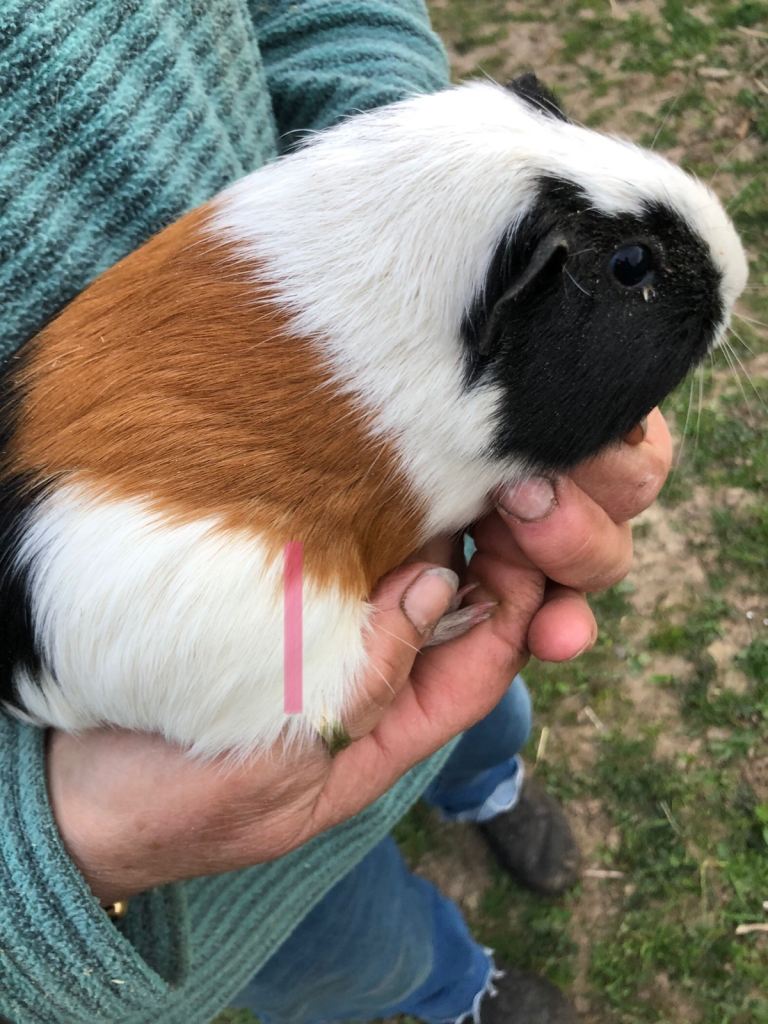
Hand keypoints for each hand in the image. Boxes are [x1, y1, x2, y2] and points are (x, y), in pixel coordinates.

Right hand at [47, 410, 671, 904]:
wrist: (73, 796)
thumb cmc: (173, 804)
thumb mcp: (277, 766)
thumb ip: (360, 688)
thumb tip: (438, 590)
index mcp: (381, 740)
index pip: (476, 666)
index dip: (513, 607)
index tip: (525, 543)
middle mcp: (363, 686)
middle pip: (450, 616)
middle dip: (483, 558)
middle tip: (493, 483)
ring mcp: (319, 644)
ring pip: (397, 582)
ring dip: (423, 532)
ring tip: (438, 468)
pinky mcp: (278, 611)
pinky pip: (339, 565)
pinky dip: (361, 527)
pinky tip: (366, 483)